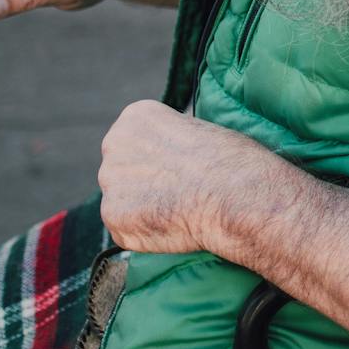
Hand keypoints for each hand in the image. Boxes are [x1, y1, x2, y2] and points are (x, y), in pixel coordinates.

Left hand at [98, 100, 295, 256]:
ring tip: (179, 210)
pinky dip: (145, 232)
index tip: (182, 167)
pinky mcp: (113, 216)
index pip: (136, 139)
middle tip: (178, 193)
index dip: (161, 157)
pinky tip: (172, 226)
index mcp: (136, 116)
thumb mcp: (201, 131)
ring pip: (122, 200)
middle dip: (145, 182)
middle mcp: (114, 142)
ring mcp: (110, 181)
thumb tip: (169, 160)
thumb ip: (173, 142)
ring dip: (144, 208)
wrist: (237, 196)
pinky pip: (125, 228)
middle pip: (123, 168)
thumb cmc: (233, 161)